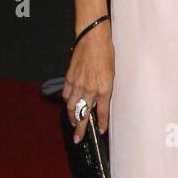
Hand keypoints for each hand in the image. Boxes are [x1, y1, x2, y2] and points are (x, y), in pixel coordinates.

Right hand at [63, 24, 114, 141]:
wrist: (93, 39)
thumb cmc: (106, 53)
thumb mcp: (111, 74)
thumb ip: (105, 89)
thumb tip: (100, 100)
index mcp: (104, 89)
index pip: (102, 113)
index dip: (101, 124)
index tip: (100, 131)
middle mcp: (90, 89)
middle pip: (83, 115)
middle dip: (80, 129)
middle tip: (77, 138)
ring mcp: (78, 85)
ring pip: (71, 107)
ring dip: (72, 117)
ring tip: (73, 123)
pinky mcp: (69, 78)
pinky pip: (66, 95)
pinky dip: (67, 101)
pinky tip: (69, 104)